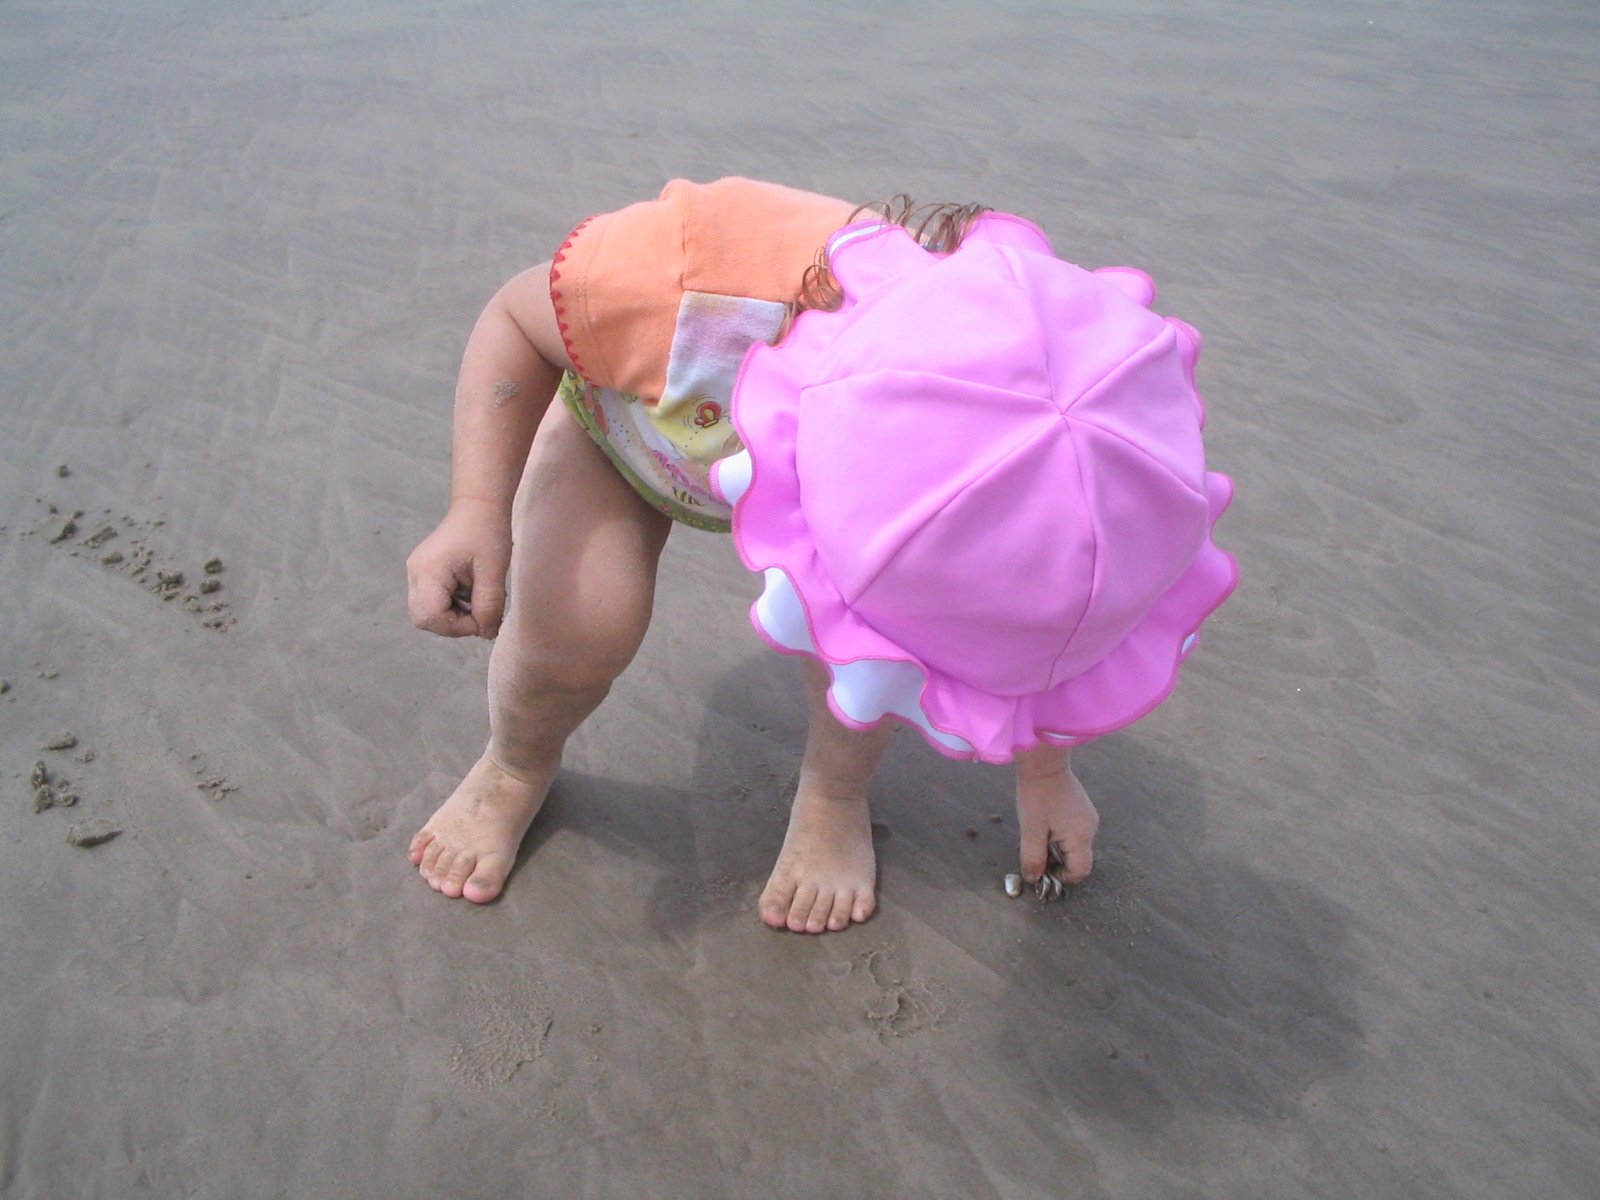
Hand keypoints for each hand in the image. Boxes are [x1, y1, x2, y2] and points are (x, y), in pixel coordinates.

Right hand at [405, 499, 510, 637]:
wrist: (479, 506)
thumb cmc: (487, 532)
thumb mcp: (494, 571)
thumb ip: (489, 605)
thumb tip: (485, 634)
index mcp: (427, 571)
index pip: (430, 617)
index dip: (458, 626)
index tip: (483, 616)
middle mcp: (414, 574)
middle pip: (424, 619)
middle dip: (454, 624)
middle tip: (480, 610)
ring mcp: (416, 574)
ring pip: (427, 613)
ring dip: (454, 616)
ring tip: (476, 597)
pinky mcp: (423, 574)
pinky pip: (432, 602)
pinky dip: (452, 606)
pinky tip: (469, 592)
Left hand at [1014, 746, 1098, 887]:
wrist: (1043, 764)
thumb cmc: (1036, 796)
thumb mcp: (1030, 830)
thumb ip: (1033, 858)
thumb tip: (1033, 879)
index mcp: (1081, 836)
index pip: (1080, 871)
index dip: (1062, 877)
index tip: (1043, 869)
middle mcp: (1091, 829)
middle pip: (1078, 859)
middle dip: (1057, 862)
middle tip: (1036, 851)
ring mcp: (1089, 818)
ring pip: (1076, 846)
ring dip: (1058, 849)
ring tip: (1039, 835)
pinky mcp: (1083, 810)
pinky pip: (1075, 833)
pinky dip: (1061, 837)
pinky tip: (1046, 824)